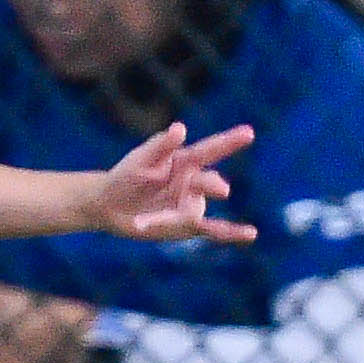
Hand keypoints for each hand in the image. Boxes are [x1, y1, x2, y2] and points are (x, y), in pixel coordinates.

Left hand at [90, 122, 254, 243]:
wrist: (111, 205)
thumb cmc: (127, 175)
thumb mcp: (141, 159)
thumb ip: (160, 145)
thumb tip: (181, 128)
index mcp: (184, 161)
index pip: (210, 150)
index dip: (229, 141)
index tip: (249, 133)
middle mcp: (193, 182)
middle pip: (208, 182)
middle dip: (214, 185)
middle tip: (222, 190)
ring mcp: (192, 205)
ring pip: (198, 211)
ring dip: (190, 221)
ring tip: (214, 229)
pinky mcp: (188, 226)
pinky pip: (211, 230)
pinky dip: (231, 232)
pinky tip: (251, 234)